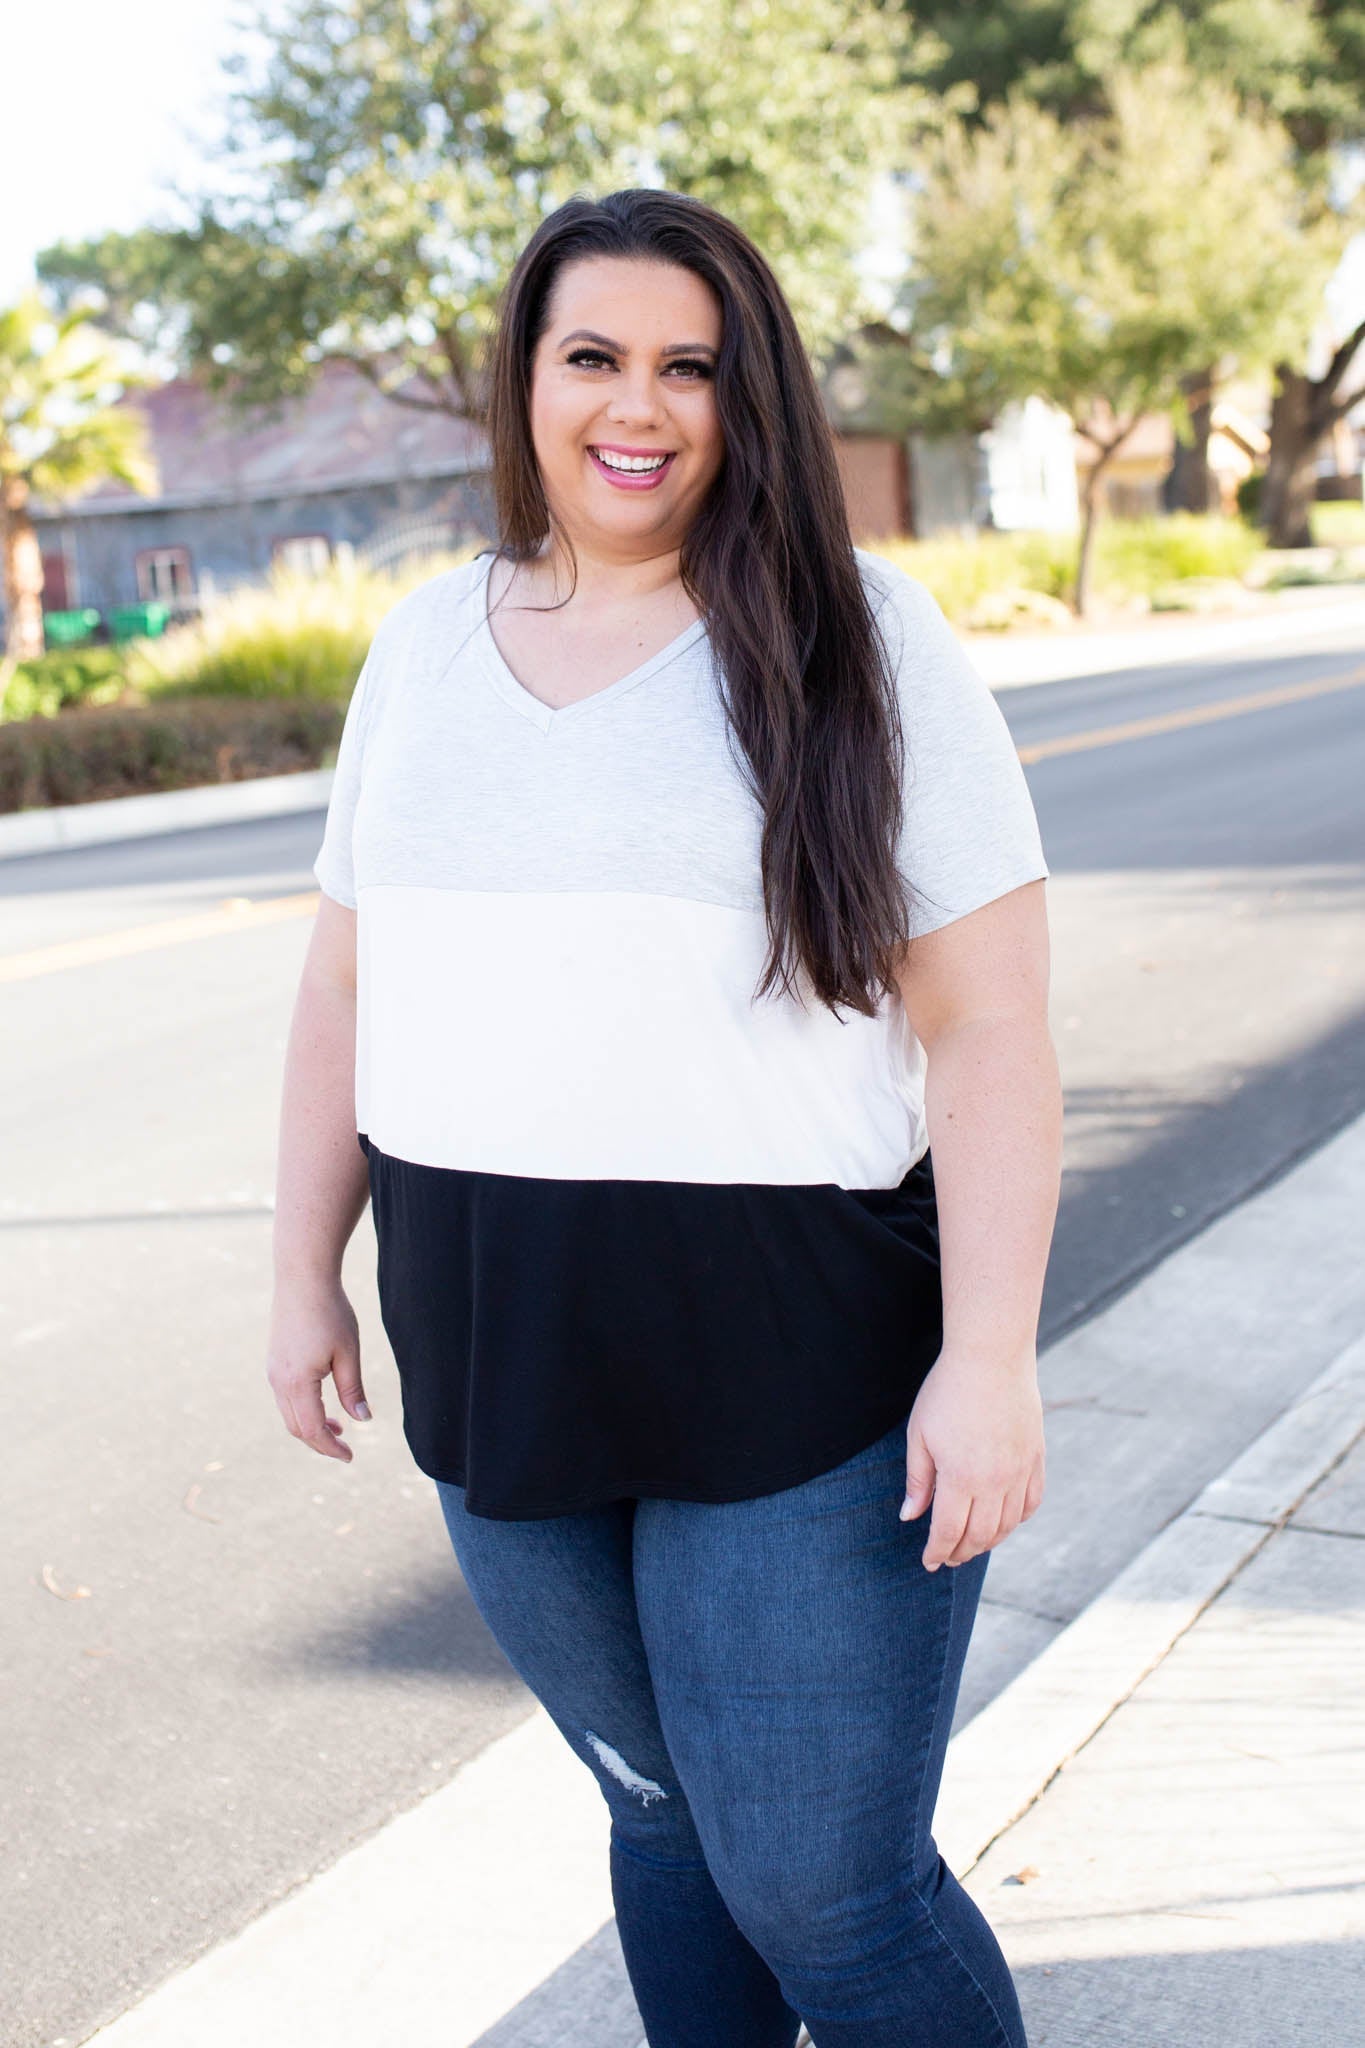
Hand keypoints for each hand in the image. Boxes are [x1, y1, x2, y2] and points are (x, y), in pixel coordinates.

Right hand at [266, 1276, 370, 1462]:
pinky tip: (323, 1403)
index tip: (350, 1457)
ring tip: (337, 1427)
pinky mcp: (274, 1362)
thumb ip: (353, 1390)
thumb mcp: (348, 1353)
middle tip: (345, 1448)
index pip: (312, 1429)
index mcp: (297, 1382)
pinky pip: (285, 1398)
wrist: (302, 1278)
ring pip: (289, 1414)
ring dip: (311, 1426)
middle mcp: (279, 1381)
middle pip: (297, 1427)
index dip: (330, 1448)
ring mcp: (273, 1372)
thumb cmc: (330, 1312)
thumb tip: (362, 1420)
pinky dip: (303, 1409)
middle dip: (320, 1443)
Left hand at [900, 1348, 1044, 1570]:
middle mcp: (995, 1481)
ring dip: (988, 1542)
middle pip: (980, 1536)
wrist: (991, 1356)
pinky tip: (1002, 1521)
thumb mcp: (919, 1434)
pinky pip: (1031, 1503)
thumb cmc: (947, 1391)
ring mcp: (1020, 1471)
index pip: (949, 1531)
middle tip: (948, 1558)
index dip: (937, 1551)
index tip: (928, 1562)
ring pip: (1007, 1525)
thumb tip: (909, 1517)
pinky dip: (1016, 1519)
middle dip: (961, 1553)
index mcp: (961, 1477)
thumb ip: (917, 1480)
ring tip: (971, 1544)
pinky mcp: (1036, 1458)